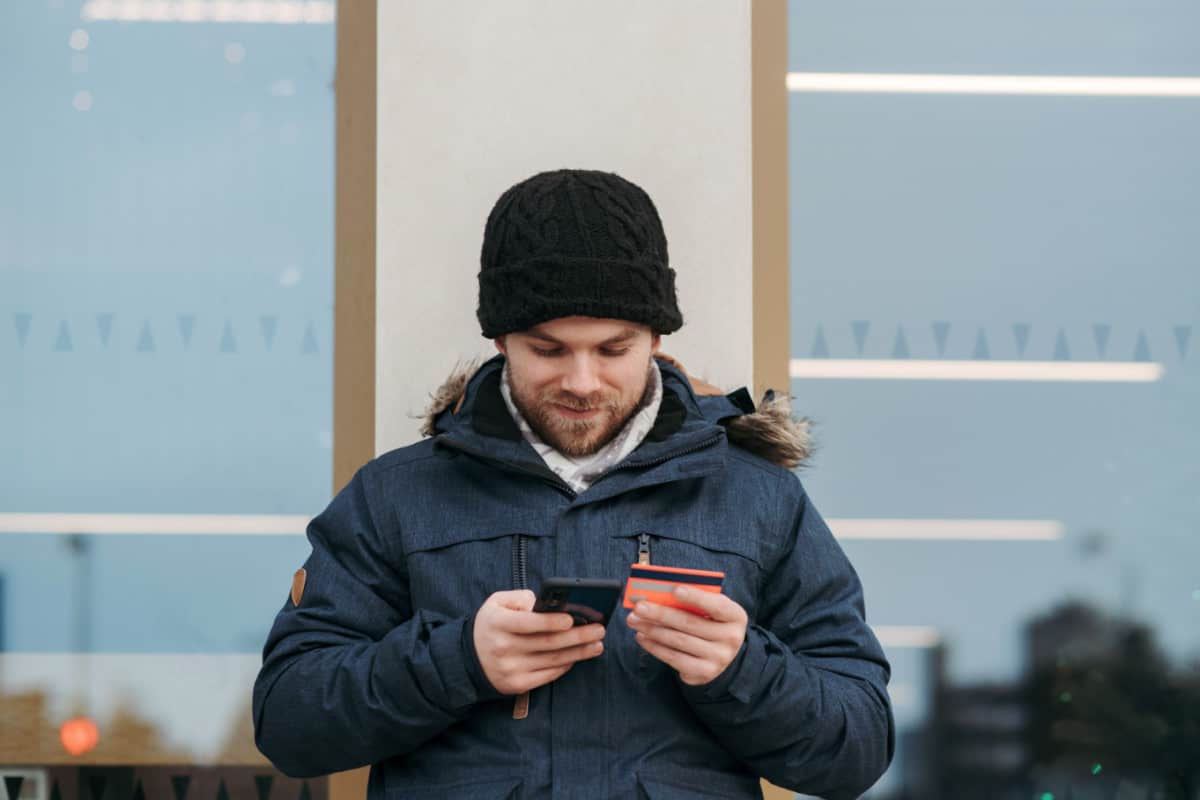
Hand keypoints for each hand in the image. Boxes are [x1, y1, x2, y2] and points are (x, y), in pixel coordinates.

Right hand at [473, 589, 605, 694]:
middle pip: (547, 643)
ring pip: (552, 660)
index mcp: (497, 623)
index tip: (572, 618)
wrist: (469, 659)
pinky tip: (579, 657)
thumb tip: (545, 604)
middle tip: (600, 630)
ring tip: (597, 644)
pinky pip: (548, 675)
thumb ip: (520, 598)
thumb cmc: (491, 624)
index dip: (550, 621)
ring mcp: (510, 669)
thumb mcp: (497, 603)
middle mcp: (503, 648)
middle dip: (578, 636)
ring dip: (579, 653)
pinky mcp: (517, 685)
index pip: (527, 623)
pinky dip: (565, 666)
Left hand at [625, 587, 747, 685]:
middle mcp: (731, 639)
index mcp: (736, 616)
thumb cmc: (711, 621)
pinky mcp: (704, 673)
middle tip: (639, 606)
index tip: (675, 589)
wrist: (724, 653)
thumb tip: (659, 593)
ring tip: (634, 620)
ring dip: (652, 630)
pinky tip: (642, 637)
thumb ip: (693, 599)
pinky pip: (674, 658)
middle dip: (661, 613)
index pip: (717, 605)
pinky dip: (655, 647)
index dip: (696, 597)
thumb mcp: (711, 608)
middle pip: (690, 624)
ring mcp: (718, 658)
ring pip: (679, 641)